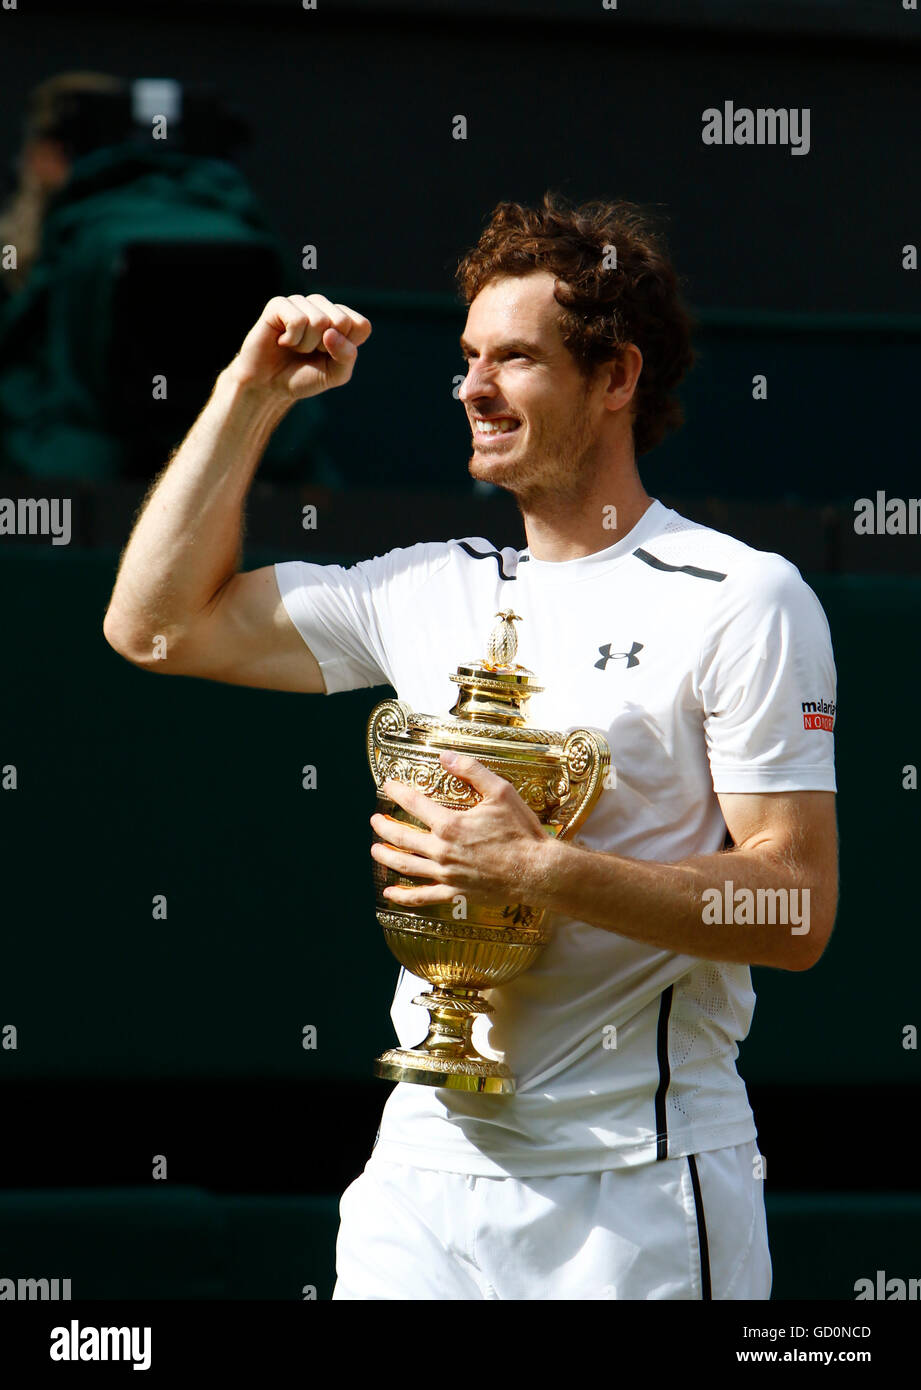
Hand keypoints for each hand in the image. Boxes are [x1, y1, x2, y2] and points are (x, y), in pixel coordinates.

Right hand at [228, 293, 371, 400]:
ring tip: (295, 347)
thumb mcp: (335, 374)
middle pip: (341, 321)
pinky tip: (282, 341)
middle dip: (326, 347)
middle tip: (310, 352)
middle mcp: (322, 307)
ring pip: (319, 321)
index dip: (346, 348)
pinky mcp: (279, 304)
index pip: (361, 325)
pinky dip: (292, 339)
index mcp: (340, 320)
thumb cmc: (303, 377)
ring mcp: (300, 303)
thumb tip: (331, 332)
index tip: (330, 356)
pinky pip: (297, 320)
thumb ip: (346, 356)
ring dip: (306, 345)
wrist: (269, 385)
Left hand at [370, 750, 548, 909]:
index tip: (388, 786)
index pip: (415, 804)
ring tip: (375, 849)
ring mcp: (446, 874)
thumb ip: (471, 771)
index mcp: (451, 824)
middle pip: (402, 837)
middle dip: (384, 826)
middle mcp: (443, 850)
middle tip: (374, 820)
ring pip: (407, 865)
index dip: (398, 792)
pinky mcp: (455, 893)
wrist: (537, 870)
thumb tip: (445, 756)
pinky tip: (390, 893)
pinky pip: (423, 896)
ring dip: (387, 856)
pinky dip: (403, 896)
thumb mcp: (501, 791)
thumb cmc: (521, 831)